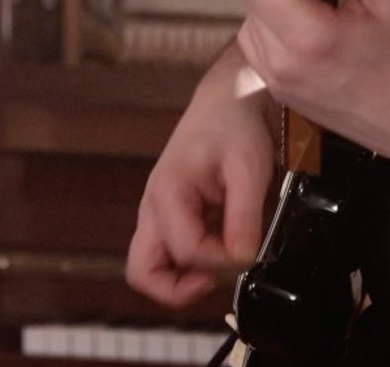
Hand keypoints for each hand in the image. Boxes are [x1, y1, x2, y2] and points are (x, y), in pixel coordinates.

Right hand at [125, 50, 274, 306]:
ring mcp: (156, 215)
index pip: (185, 251)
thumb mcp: (249, 168)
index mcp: (167, 193)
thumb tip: (243, 259)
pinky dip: (190, 266)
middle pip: (141, 273)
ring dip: (183, 279)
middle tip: (216, 277)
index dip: (220, 261)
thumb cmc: (234, 126)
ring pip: (150, 269)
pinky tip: (220, 248)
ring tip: (220, 264)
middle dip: (179, 288)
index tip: (247, 250)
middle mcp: (152, 209)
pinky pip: (167, 256)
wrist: (227, 101)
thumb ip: (244, 216)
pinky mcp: (169, 218)